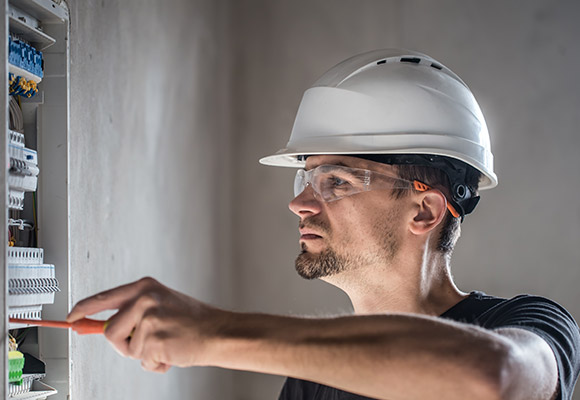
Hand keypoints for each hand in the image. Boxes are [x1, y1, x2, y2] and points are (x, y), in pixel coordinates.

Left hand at [67, 277, 224, 372]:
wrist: (217, 332)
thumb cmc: (193, 320)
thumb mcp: (162, 304)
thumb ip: (135, 310)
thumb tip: (105, 325)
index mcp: (144, 287)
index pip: (104, 297)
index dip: (83, 310)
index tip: (71, 318)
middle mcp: (144, 299)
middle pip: (110, 331)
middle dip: (124, 344)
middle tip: (146, 343)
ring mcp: (149, 319)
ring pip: (127, 349)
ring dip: (144, 354)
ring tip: (166, 343)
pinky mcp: (154, 339)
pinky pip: (142, 360)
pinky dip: (156, 363)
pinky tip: (172, 351)